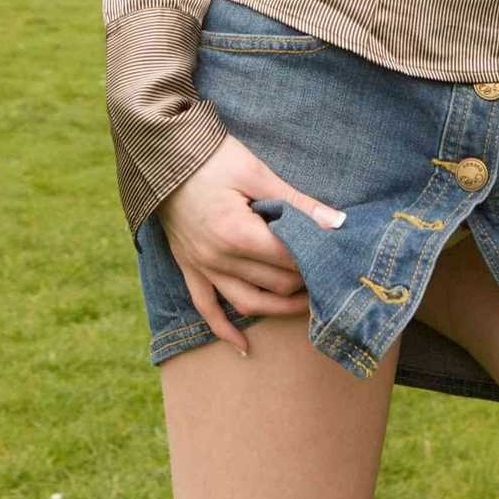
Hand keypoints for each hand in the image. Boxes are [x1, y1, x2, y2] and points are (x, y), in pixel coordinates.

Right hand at [156, 132, 346, 356]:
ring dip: (279, 309)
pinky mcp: (188, 266)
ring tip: (306, 306)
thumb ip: (296, 202)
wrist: (161, 153)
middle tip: (326, 273)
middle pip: (274, 283)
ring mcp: (201, 265)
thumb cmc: (211, 156)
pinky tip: (244, 346)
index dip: (314, 258)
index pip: (288, 258)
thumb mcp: (256, 172)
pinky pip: (205, 307)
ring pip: (247, 303)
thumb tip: (337, 223)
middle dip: (304, 281)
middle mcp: (218, 257)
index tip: (333, 254)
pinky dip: (224, 329)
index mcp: (237, 232)